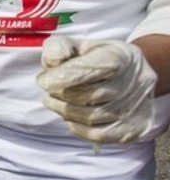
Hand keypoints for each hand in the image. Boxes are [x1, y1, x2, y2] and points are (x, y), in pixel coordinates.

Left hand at [37, 37, 156, 142]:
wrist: (130, 74)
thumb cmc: (95, 58)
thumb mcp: (76, 44)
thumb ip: (58, 48)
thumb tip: (52, 63)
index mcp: (120, 56)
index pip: (89, 69)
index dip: (60, 77)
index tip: (43, 80)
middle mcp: (133, 82)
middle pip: (87, 96)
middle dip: (59, 94)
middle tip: (50, 89)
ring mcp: (135, 107)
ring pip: (90, 117)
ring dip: (63, 110)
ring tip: (55, 100)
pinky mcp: (133, 128)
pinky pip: (98, 135)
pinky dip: (76, 127)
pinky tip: (69, 116)